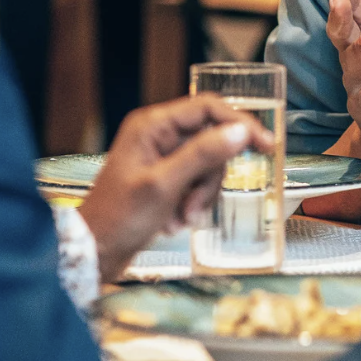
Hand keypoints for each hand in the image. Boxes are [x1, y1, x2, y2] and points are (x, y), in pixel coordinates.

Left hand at [80, 95, 268, 282]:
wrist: (94, 251)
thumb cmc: (118, 218)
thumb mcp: (164, 185)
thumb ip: (203, 154)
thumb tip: (240, 132)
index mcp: (153, 126)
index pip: (209, 109)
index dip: (241, 124)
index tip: (266, 145)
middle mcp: (158, 136)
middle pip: (212, 141)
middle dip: (210, 177)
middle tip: (197, 204)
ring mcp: (162, 158)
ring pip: (207, 166)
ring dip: (201, 195)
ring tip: (182, 217)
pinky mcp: (165, 178)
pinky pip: (196, 182)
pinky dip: (192, 203)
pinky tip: (174, 220)